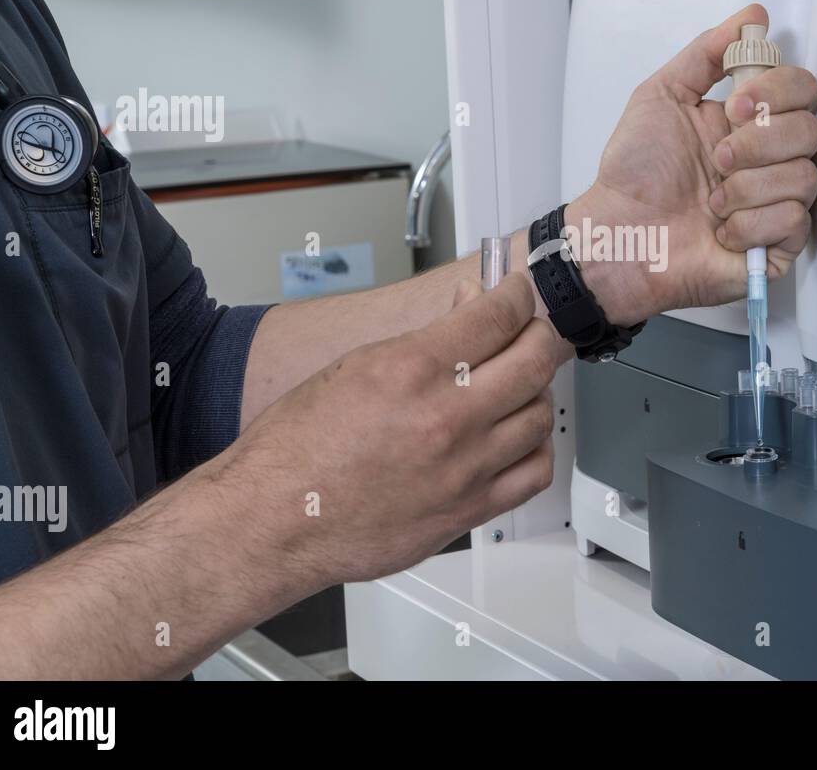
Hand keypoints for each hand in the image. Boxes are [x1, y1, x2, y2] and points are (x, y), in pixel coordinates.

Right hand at [230, 273, 562, 584]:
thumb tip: (469, 308)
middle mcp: (447, 417)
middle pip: (535, 361)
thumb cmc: (298, 448)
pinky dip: (536, 448)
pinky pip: (534, 472)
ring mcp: (464, 467)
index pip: (499, 315)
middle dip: (537, 335)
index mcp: (413, 370)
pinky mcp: (469, 509)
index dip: (516, 296)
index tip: (516, 294)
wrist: (275, 521)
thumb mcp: (356, 366)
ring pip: (541, 415)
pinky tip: (519, 439)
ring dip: (536, 392)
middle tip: (527, 332)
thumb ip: (424, 338)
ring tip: (517, 387)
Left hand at [567, 3, 816, 325]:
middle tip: (718, 159)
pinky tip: (721, 232)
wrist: (619, 233)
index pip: (803, 90)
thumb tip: (754, 16)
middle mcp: (770, 159)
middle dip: (760, 142)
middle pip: (812, 131)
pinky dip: (752, 225)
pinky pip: (795, 221)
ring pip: (806, 178)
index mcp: (751, 121)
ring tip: (712, 201)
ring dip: (750, 187)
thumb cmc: (635, 171)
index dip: (778, 91)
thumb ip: (707, 53)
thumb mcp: (661, 95)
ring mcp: (777, 203)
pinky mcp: (779, 247)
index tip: (735, 105)